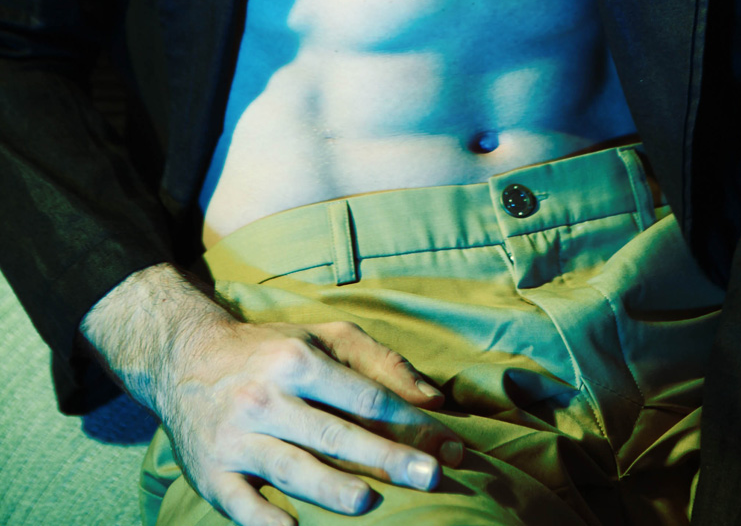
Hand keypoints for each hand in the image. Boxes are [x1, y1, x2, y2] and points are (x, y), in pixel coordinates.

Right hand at [162, 315, 463, 523]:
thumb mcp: (323, 337)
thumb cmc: (271, 350)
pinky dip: (264, 520)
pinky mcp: (209, 473)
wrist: (185, 360)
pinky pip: (240, 503)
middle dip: (385, 456)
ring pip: (291, 467)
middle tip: (432, 476)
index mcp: (297, 360)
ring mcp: (236, 438)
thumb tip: (434, 399)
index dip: (409, 421)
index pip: (363, 395)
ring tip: (367, 501)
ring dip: (330, 488)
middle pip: (334, 433)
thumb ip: (380, 363)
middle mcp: (266, 397)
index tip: (449, 444)